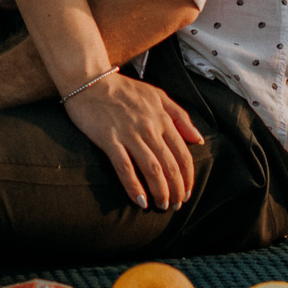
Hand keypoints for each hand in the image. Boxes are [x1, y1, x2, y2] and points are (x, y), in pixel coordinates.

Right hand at [63, 73, 203, 210]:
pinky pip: (125, 168)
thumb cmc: (124, 89)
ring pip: (152, 169)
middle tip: (175, 205)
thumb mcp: (158, 96)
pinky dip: (134, 186)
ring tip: (162, 206)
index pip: (182, 153)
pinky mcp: (109, 140)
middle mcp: (150, 128)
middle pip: (169, 165)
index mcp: (162, 118)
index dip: (187, 176)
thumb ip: (180, 116)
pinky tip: (140, 201)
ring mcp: (129, 134)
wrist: (90, 81)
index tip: (186, 192)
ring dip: (160, 191)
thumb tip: (197, 139)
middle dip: (176, 189)